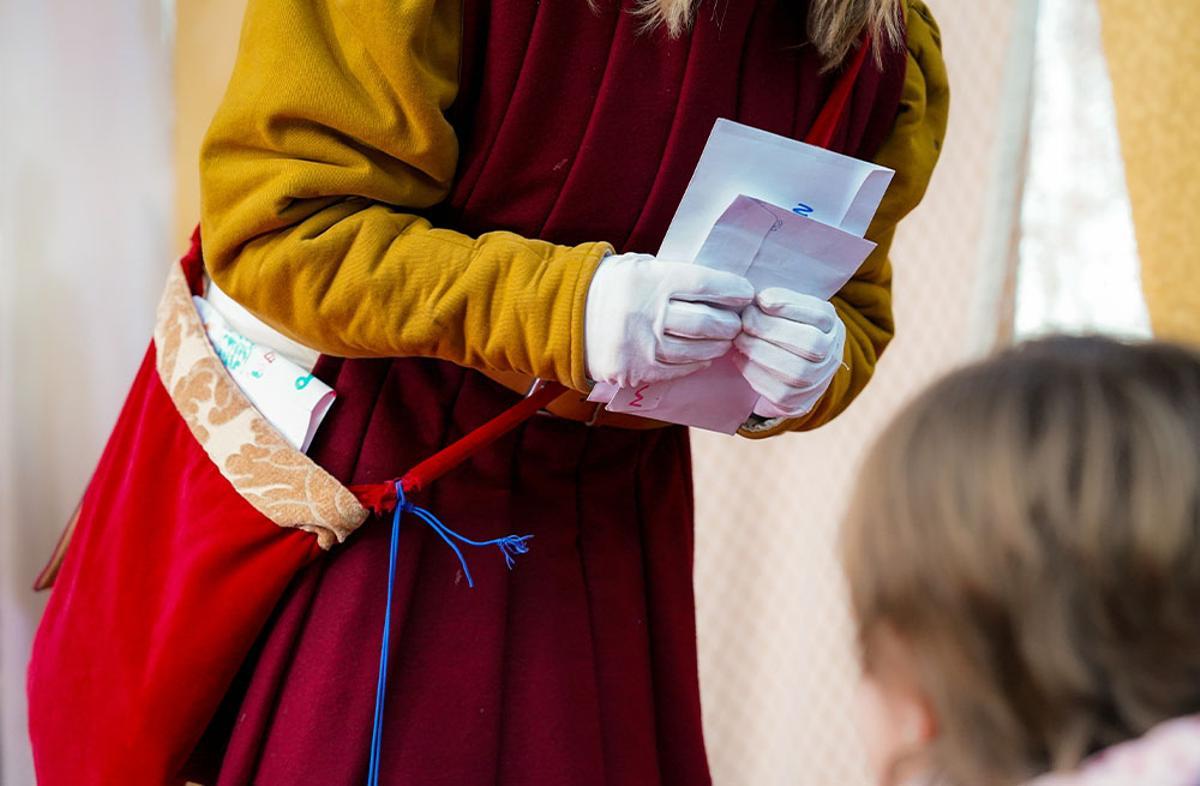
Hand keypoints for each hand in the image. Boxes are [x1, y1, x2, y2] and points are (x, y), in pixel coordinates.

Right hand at [584, 253, 753, 386]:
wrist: (565, 316)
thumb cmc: (612, 286)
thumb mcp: (639, 266)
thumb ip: (675, 274)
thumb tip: (720, 285)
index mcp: (651, 280)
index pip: (705, 284)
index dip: (732, 290)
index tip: (746, 294)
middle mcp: (647, 313)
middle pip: (708, 322)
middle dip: (730, 323)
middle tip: (737, 321)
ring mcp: (642, 345)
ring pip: (698, 350)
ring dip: (718, 345)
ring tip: (723, 338)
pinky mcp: (636, 370)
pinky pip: (679, 369)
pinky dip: (696, 362)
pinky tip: (702, 355)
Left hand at [732, 287, 845, 418]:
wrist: (791, 371)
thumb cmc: (784, 328)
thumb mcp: (788, 309)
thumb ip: (777, 301)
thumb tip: (758, 299)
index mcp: (832, 325)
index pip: (820, 314)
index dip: (789, 305)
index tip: (761, 299)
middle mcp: (832, 354)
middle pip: (810, 343)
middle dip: (771, 330)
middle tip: (745, 320)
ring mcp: (818, 382)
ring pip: (794, 370)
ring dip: (760, 351)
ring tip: (739, 338)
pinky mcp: (798, 403)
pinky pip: (777, 391)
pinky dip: (753, 372)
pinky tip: (739, 357)